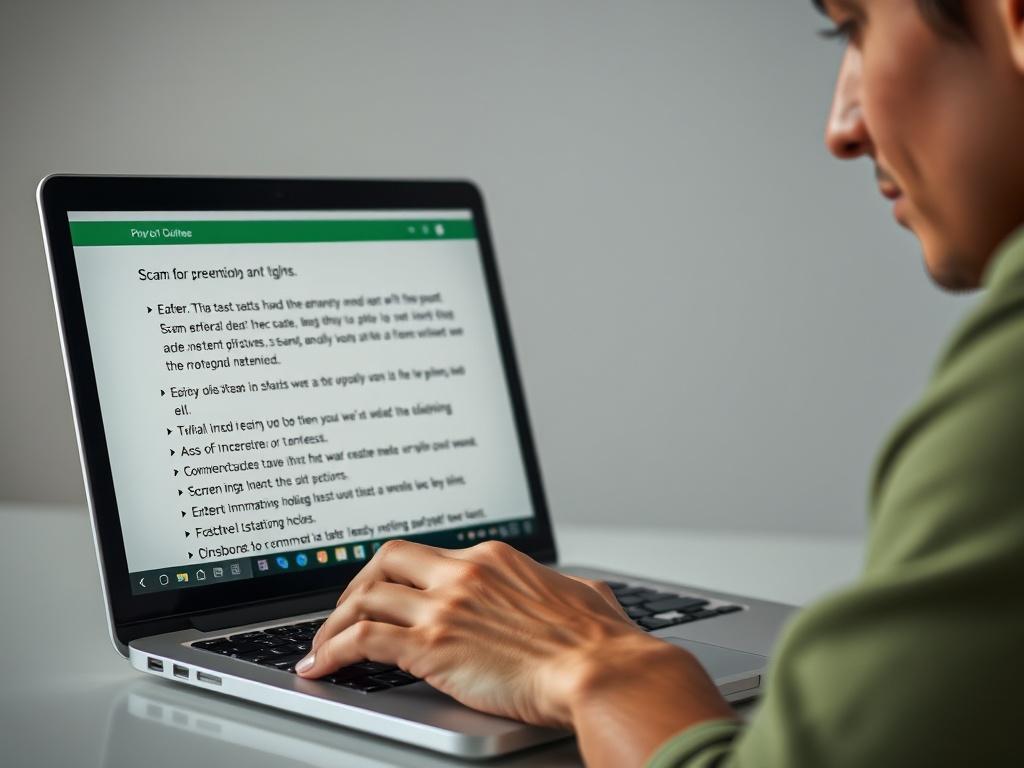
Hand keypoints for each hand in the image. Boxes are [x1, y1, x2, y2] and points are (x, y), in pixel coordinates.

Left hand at [296, 538, 655, 726]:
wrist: (602, 670)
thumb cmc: (600, 642)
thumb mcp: (584, 595)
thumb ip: (564, 588)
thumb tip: (576, 592)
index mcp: (494, 559)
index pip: (429, 555)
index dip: (399, 575)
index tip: (387, 595)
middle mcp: (463, 573)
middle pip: (386, 560)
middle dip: (357, 585)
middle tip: (346, 612)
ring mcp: (445, 606)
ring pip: (365, 597)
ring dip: (335, 622)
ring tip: (322, 646)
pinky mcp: (432, 645)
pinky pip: (362, 640)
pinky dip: (332, 652)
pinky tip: (321, 667)